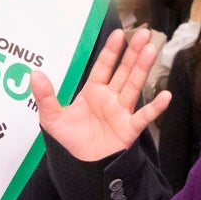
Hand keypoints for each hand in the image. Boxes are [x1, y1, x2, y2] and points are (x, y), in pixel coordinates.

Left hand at [30, 28, 170, 161]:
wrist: (81, 166)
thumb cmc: (71, 141)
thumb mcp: (52, 118)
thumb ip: (45, 96)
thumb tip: (35, 74)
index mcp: (93, 91)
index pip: (104, 66)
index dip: (112, 50)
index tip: (119, 34)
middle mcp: (110, 98)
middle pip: (124, 71)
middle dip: (133, 52)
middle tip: (144, 33)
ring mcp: (122, 112)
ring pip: (134, 86)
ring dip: (142, 69)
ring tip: (151, 51)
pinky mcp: (129, 129)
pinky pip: (144, 116)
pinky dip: (155, 107)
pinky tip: (165, 96)